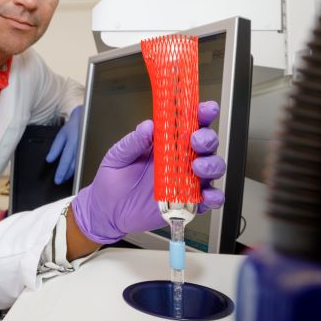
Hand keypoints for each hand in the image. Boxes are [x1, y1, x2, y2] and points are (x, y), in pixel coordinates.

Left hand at [45, 105, 82, 184]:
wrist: (86, 118)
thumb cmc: (72, 126)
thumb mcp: (61, 135)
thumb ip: (55, 148)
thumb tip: (49, 160)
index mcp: (72, 144)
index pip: (65, 162)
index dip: (61, 172)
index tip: (57, 181)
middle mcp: (79, 149)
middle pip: (72, 166)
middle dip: (66, 175)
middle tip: (60, 182)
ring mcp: (85, 150)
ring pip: (78, 166)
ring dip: (71, 174)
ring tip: (65, 178)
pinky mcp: (88, 151)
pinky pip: (82, 162)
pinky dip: (76, 168)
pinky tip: (73, 172)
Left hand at [71, 102, 226, 244]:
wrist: (107, 211)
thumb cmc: (113, 180)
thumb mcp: (118, 156)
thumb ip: (133, 142)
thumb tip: (148, 126)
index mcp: (166, 143)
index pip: (189, 123)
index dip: (202, 114)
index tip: (205, 110)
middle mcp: (180, 160)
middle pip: (207, 144)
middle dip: (207, 138)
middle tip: (196, 140)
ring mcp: (186, 181)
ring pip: (213, 168)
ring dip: (211, 165)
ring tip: (197, 167)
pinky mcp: (188, 202)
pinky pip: (209, 199)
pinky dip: (214, 197)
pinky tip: (206, 195)